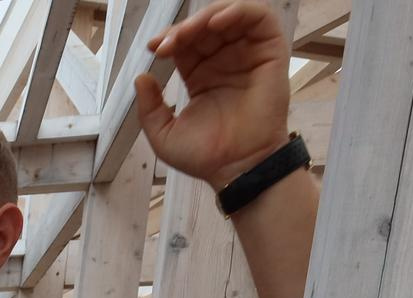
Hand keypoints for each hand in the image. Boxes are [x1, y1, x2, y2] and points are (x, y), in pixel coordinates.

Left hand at [137, 2, 292, 185]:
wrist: (237, 168)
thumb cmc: (206, 156)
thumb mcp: (163, 135)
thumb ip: (149, 108)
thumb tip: (141, 77)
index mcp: (202, 75)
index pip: (186, 42)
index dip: (170, 38)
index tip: (154, 48)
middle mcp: (226, 61)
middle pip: (205, 26)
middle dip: (184, 28)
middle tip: (169, 43)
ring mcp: (249, 55)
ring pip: (230, 16)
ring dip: (207, 16)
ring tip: (190, 31)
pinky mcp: (271, 53)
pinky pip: (260, 18)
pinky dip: (239, 11)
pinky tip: (216, 23)